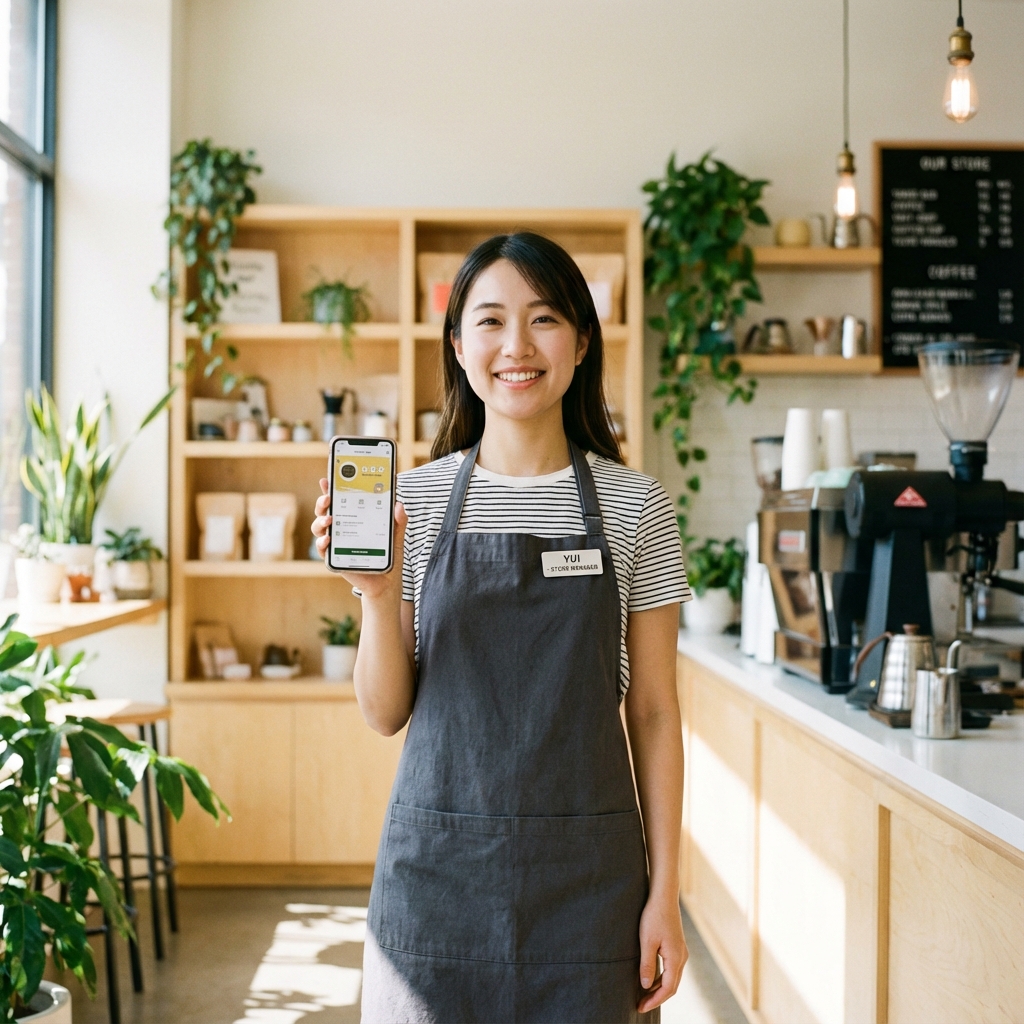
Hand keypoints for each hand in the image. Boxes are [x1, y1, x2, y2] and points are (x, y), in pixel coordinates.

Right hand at [311, 478, 406, 599]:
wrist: (387, 582)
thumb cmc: (389, 556)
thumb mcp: (396, 536)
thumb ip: (399, 521)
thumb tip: (399, 505)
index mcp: (354, 519)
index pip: (340, 500)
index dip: (331, 489)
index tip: (328, 479)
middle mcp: (342, 529)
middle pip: (325, 511)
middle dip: (322, 503)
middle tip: (328, 498)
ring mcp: (337, 543)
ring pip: (319, 528)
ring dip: (320, 522)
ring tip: (329, 519)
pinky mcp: (335, 558)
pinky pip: (323, 550)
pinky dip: (322, 544)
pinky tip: (327, 540)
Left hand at [637, 888, 687, 1012]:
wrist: (663, 896)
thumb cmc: (654, 916)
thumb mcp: (647, 941)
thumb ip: (647, 964)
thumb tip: (646, 986)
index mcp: (676, 958)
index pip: (667, 989)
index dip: (654, 1001)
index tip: (640, 1007)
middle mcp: (681, 958)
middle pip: (671, 986)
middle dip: (656, 998)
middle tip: (640, 1005)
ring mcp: (680, 952)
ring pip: (671, 978)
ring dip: (659, 989)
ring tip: (643, 995)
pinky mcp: (676, 947)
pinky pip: (671, 969)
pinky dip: (661, 978)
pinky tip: (650, 979)